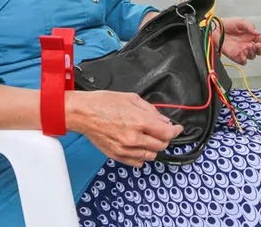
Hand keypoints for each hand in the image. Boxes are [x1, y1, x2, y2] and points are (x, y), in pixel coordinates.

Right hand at [65, 90, 182, 167]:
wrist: (82, 113)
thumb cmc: (103, 102)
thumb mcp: (132, 98)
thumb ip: (151, 110)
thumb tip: (164, 120)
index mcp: (139, 121)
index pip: (166, 133)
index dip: (176, 131)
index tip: (177, 129)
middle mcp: (133, 138)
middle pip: (161, 146)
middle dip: (166, 138)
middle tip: (163, 131)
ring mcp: (124, 149)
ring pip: (150, 156)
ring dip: (154, 148)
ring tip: (150, 138)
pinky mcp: (116, 155)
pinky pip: (137, 162)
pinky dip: (142, 157)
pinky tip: (140, 147)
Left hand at [216, 17, 260, 64]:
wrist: (215, 29)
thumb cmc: (227, 24)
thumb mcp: (240, 22)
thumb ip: (250, 27)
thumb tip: (258, 33)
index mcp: (250, 36)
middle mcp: (247, 44)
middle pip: (258, 51)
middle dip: (260, 49)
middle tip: (257, 45)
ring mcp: (241, 51)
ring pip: (252, 56)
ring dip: (252, 52)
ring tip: (248, 46)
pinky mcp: (235, 56)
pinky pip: (242, 61)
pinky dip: (244, 59)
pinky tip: (243, 53)